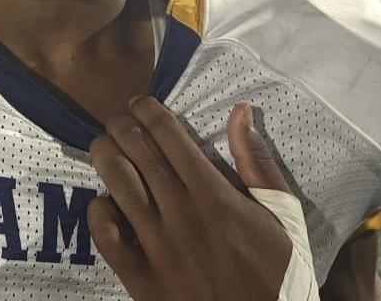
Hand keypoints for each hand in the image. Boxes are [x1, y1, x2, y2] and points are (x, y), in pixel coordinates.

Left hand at [88, 97, 292, 299]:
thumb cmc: (276, 271)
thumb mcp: (281, 215)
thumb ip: (257, 163)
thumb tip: (240, 112)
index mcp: (215, 195)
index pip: (168, 135)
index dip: (146, 110)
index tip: (139, 103)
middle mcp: (182, 215)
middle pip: (137, 151)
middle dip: (121, 124)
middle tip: (119, 119)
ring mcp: (158, 247)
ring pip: (117, 184)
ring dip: (105, 155)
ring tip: (106, 146)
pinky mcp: (141, 278)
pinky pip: (106, 236)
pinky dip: (99, 211)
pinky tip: (105, 201)